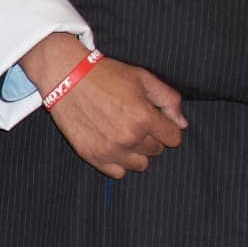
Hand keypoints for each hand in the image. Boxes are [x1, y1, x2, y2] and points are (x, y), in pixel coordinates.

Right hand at [20, 33, 185, 179]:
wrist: (65, 77)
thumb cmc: (105, 74)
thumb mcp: (142, 78)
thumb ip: (169, 100)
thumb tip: (182, 124)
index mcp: (144, 117)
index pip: (174, 138)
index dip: (167, 127)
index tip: (155, 119)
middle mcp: (129, 137)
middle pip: (156, 150)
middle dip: (150, 137)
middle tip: (134, 121)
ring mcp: (109, 149)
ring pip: (140, 165)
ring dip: (136, 152)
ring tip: (123, 134)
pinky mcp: (92, 156)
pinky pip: (118, 173)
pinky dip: (118, 162)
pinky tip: (112, 144)